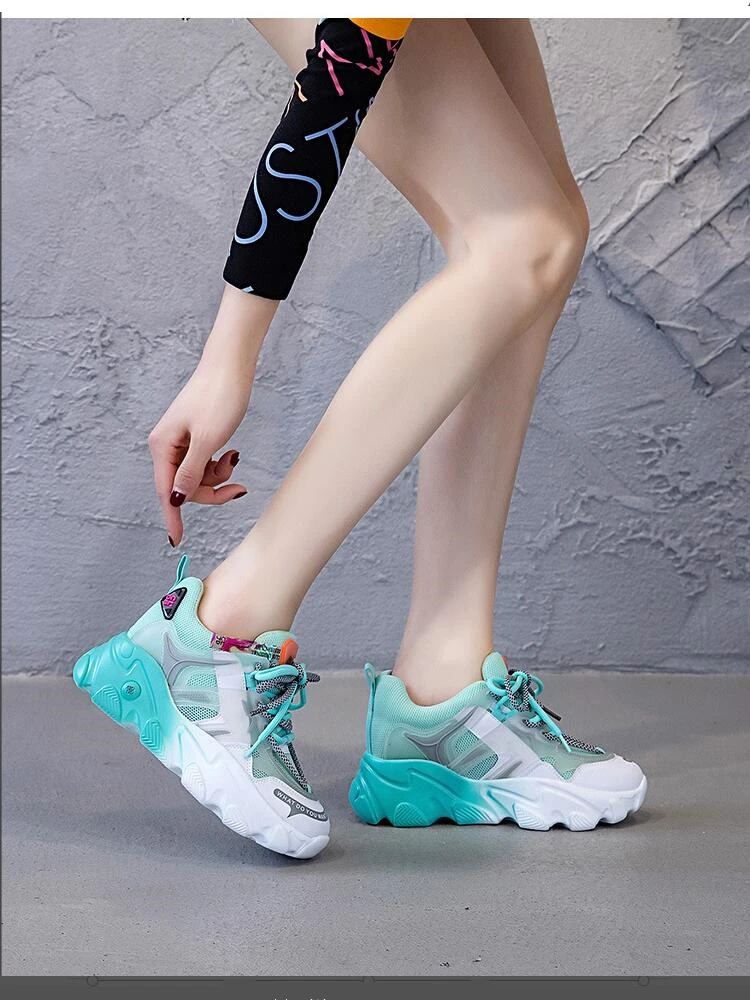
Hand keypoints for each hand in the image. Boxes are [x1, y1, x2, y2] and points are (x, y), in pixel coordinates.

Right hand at [148, 358, 253, 546]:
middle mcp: (166, 445)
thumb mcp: (208, 441)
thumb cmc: (219, 397)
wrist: (230, 365)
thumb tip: (175, 499)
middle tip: (239, 488)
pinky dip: (218, 463)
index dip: (173, 518)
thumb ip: (191, 472)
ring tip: (234, 457)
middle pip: (184, 486)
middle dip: (211, 490)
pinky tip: (231, 452)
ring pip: (196, 476)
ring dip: (217, 475)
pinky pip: (203, 462)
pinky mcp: (193, 435)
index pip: (166, 492)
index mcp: (162, 446)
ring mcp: (179, 440)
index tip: (177, 541)